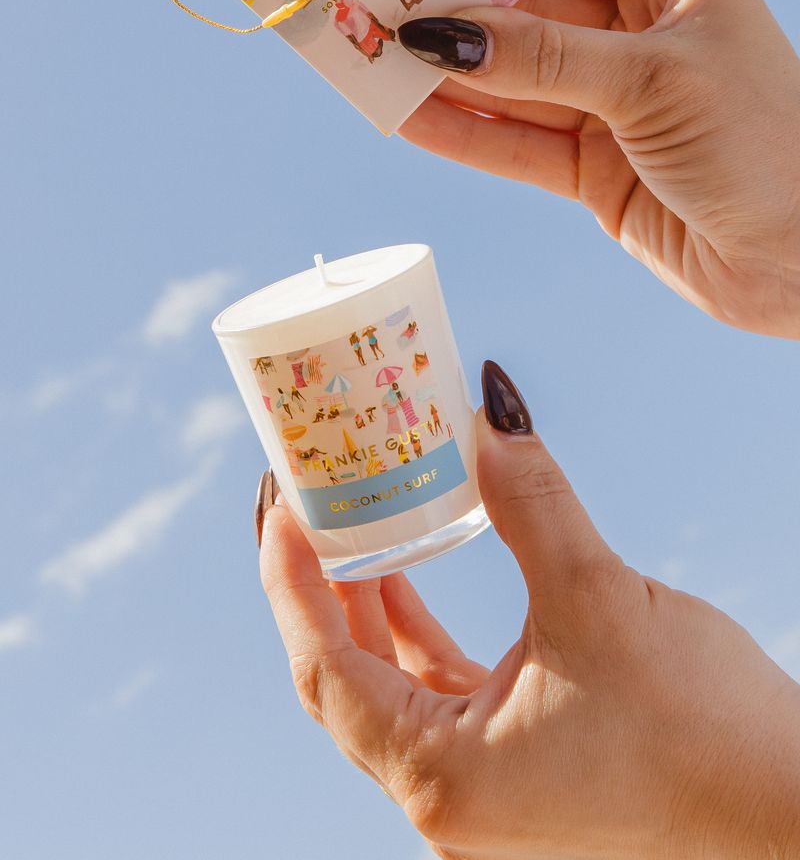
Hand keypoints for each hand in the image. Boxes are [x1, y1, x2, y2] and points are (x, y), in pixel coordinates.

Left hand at [258, 362, 799, 859]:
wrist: (782, 810)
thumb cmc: (699, 726)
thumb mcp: (598, 597)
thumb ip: (528, 498)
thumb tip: (486, 404)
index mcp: (442, 775)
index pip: (323, 665)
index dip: (289, 578)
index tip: (276, 500)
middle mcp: (443, 799)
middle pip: (340, 678)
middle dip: (314, 585)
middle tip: (298, 499)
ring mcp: (473, 791)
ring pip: (382, 687)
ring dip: (361, 604)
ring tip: (346, 520)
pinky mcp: (505, 770)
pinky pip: (428, 695)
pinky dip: (407, 633)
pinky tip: (402, 571)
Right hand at [397, 0, 799, 337]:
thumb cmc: (764, 143)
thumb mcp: (652, 80)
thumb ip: (543, 57)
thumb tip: (443, 35)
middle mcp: (638, 40)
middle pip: (525, 13)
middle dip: (452, 10)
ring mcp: (613, 109)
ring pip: (511, 85)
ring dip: (443, 77)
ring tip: (369, 62)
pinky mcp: (596, 173)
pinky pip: (517, 145)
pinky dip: (463, 134)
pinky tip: (407, 120)